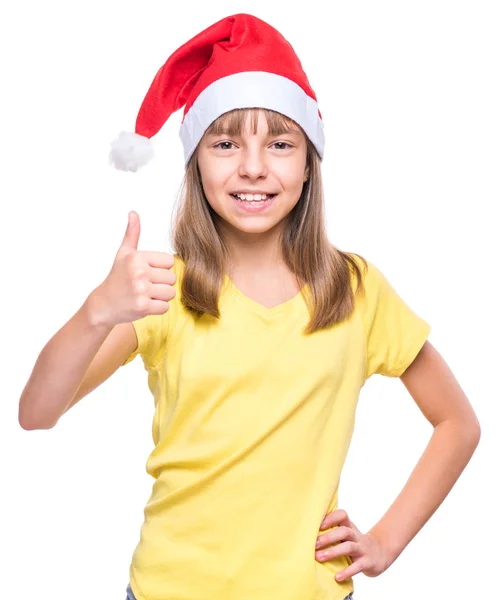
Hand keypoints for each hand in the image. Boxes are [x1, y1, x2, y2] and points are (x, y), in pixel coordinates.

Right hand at [87, 211, 175, 326]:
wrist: (103, 305)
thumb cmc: (117, 278)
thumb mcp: (123, 254)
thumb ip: (132, 234)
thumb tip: (133, 212)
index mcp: (137, 257)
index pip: (170, 261)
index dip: (161, 269)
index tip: (147, 273)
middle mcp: (139, 272)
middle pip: (172, 278)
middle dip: (161, 284)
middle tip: (145, 286)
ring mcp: (141, 290)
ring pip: (170, 293)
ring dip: (161, 297)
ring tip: (145, 295)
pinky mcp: (143, 307)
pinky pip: (165, 307)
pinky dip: (157, 308)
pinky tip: (144, 305)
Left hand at [315, 509, 391, 581]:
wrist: (379, 553)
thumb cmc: (355, 542)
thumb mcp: (347, 533)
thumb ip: (332, 530)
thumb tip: (306, 531)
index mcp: (349, 526)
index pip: (342, 515)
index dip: (331, 518)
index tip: (318, 525)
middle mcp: (356, 535)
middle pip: (344, 531)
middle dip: (328, 537)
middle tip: (314, 544)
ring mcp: (362, 548)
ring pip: (348, 547)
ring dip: (333, 552)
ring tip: (319, 558)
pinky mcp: (367, 562)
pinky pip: (357, 566)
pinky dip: (347, 572)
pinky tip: (337, 577)